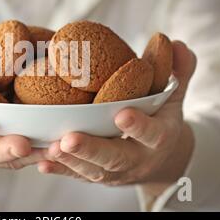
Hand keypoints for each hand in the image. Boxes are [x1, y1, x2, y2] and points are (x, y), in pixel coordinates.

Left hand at [37, 41, 196, 186]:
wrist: (161, 160)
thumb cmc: (161, 119)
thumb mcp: (174, 96)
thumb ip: (178, 71)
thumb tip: (176, 43)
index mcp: (160, 137)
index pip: (153, 134)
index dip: (139, 126)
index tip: (122, 114)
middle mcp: (138, 158)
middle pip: (116, 158)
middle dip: (92, 150)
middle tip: (70, 139)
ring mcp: (116, 171)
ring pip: (94, 170)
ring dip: (72, 161)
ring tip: (51, 148)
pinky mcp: (97, 175)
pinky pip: (78, 175)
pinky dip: (61, 170)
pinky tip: (42, 161)